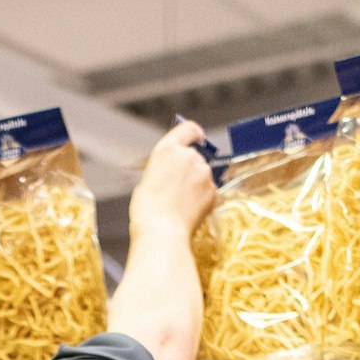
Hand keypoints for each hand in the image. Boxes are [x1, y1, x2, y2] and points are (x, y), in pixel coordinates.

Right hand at [129, 121, 216, 239]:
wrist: (162, 231)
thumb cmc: (147, 210)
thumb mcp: (146, 181)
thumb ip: (162, 170)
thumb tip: (168, 175)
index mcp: (168, 150)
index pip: (189, 128)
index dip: (193, 133)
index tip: (196, 139)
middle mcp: (189, 156)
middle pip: (195, 155)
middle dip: (189, 168)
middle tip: (176, 187)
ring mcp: (204, 173)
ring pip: (203, 174)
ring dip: (195, 184)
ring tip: (180, 202)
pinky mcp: (214, 190)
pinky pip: (209, 191)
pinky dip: (202, 198)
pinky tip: (188, 210)